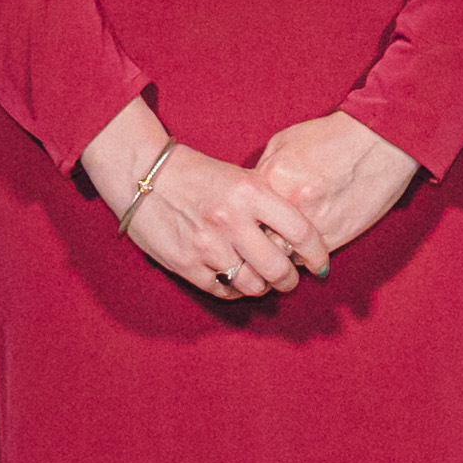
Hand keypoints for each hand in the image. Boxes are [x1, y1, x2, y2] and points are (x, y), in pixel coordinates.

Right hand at [99, 133, 321, 303]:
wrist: (141, 173)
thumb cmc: (195, 172)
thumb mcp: (238, 177)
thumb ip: (267, 204)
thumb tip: (296, 239)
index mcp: (250, 192)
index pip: (300, 231)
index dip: (318, 253)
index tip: (321, 263)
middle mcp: (232, 221)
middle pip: (279, 268)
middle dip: (290, 280)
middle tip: (290, 279)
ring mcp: (208, 246)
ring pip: (253, 285)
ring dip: (262, 287)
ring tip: (262, 280)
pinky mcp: (186, 264)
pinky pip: (223, 290)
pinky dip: (234, 289)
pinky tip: (235, 279)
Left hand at [246, 113, 422, 266]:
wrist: (378, 142)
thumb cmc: (332, 137)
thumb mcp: (285, 143)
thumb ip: (264, 171)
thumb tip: (250, 195)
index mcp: (272, 179)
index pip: (243, 218)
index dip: (242, 226)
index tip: (243, 229)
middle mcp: (289, 205)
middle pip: (259, 242)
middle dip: (257, 247)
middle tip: (258, 247)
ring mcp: (314, 224)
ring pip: (283, 257)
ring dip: (281, 256)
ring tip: (282, 250)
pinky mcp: (336, 237)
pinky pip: (310, 260)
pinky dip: (306, 258)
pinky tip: (306, 248)